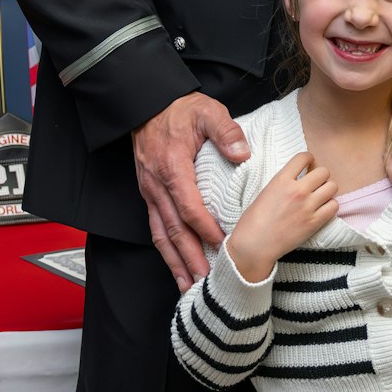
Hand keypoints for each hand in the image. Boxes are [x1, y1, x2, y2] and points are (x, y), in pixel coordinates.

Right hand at [133, 92, 248, 291]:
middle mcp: (157, 186)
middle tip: (205, 281)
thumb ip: (225, 131)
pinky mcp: (149, 195)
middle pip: (173, 229)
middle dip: (189, 258)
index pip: (188, 206)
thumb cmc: (181, 110)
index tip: (220, 243)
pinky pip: (156, 227)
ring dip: (174, 261)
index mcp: (173, 168)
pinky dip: (166, 250)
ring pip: (161, 234)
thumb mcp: (207, 112)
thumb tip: (242, 153)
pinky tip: (176, 264)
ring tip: (188, 286)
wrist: (148, 105)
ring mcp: (150, 192)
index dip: (204, 227)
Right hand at [229, 151, 339, 282]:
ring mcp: (307, 206)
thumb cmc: (254, 220)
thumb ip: (284, 182)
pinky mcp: (314, 222)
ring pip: (332, 187)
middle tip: (315, 184)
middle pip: (323, 171)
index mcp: (281, 180)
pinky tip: (322, 210)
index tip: (308, 166)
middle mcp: (297, 190)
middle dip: (320, 176)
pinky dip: (330, 206)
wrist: (254, 245)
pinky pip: (334, 206)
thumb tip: (298, 178)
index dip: (309, 159)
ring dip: (327, 190)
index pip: (304, 157)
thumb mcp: (266, 191)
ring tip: (320, 197)